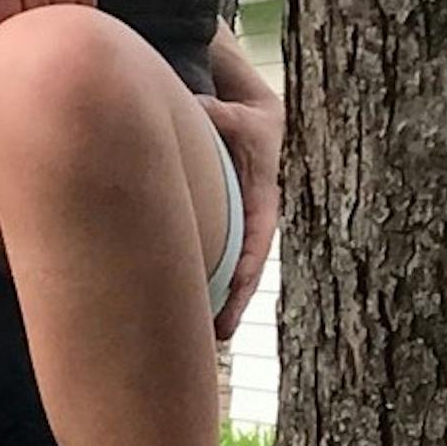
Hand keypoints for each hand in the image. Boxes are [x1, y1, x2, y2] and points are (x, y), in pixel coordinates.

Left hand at [202, 42, 282, 341]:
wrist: (255, 121)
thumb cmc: (247, 120)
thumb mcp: (241, 117)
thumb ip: (223, 115)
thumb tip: (201, 107)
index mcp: (264, 200)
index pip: (257, 242)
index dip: (245, 269)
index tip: (234, 293)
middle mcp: (254, 220)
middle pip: (245, 269)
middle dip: (233, 302)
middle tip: (218, 335)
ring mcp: (239, 227)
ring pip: (230, 270)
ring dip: (219, 301)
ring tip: (204, 337)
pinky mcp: (224, 227)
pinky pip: (216, 258)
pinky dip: (205, 281)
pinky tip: (182, 305)